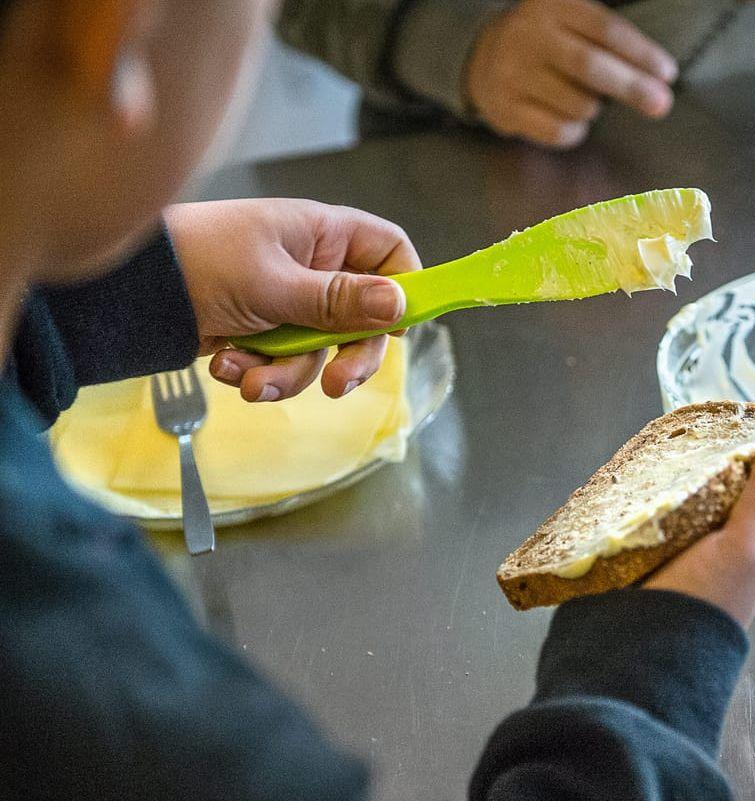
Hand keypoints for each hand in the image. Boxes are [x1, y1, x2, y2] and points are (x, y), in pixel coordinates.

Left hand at [164, 199, 419, 401]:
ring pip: (320, 350)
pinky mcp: (260, 332)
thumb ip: (339, 301)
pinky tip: (226, 364)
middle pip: (363, 317)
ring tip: (251, 380)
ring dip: (288, 373)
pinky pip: (282, 363)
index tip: (401, 324)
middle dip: (348, 356)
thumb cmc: (196, 262)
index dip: (405, 286)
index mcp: (321, 235)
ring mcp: (286, 301)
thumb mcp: (275, 285)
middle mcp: (312, 266)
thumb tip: (398, 304)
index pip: (389, 251)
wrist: (123, 293)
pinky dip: (257, 371)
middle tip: (337, 385)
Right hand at [466, 0, 676, 148]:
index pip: (605, 29)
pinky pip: (559, 131)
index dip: (641, 53)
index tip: (668, 73)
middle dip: (631, 87)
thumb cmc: (552, 42)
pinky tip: (568, 117)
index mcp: (553, 5)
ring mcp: (512, 73)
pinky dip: (575, 130)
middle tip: (661, 104)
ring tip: (586, 97)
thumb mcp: (574, 20)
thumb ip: (614, 40)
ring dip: (595, 108)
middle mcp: (528, 34)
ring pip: (578, 104)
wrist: (485, 57)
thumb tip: (660, 82)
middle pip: (590, 66)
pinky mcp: (505, 108)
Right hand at [645, 422, 754, 625]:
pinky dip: (668, 483)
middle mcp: (734, 545)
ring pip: (711, 496)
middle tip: (745, 413)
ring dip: (708, 465)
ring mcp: (693, 547)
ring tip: (698, 428)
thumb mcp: (744, 545)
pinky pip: (668, 507)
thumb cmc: (701, 603)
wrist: (635, 657)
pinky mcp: (653, 548)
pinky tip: (655, 463)